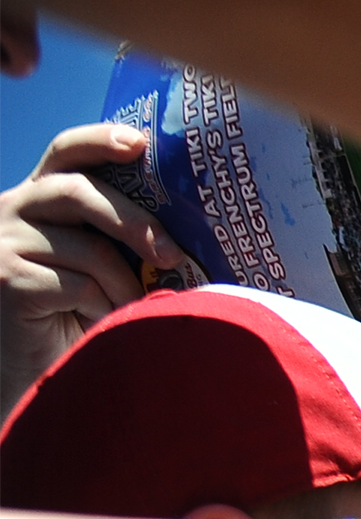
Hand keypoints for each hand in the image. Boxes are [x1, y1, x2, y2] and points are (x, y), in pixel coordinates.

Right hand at [0, 123, 178, 407]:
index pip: (65, 153)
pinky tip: (94, 326)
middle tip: (173, 256)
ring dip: (123, 287)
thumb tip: (185, 230)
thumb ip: (117, 239)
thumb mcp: (96, 269)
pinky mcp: (4, 279)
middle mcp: (9, 211)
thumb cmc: (72, 321)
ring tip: (128, 312)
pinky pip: (78, 285)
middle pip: (80, 193)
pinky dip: (102, 308)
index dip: (100, 141)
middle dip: (135, 222)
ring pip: (89, 249)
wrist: (30, 377)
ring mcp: (1, 244)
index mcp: (35, 200)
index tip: (140, 144)